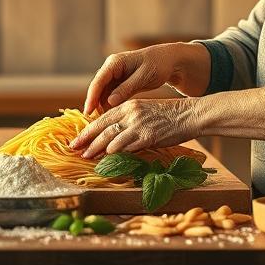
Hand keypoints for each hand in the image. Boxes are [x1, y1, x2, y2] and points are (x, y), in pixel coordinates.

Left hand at [69, 98, 201, 158]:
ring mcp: (138, 124)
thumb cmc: (169, 116)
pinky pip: (127, 146)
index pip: (101, 119)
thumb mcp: (145, 112)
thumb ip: (128, 121)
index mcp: (128, 106)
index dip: (87, 131)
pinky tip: (108, 158)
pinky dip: (116, 153)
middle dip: (86, 140)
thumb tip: (113, 136)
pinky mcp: (148, 135)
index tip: (76, 140)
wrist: (190, 114)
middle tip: (74, 150)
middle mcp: (130, 113)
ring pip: (111, 138)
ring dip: (97, 149)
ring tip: (87, 157)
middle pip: (101, 128)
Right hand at [83, 45, 183, 115]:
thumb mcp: (144, 76)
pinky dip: (110, 106)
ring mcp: (115, 75)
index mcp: (115, 62)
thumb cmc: (159, 64)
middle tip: (93, 123)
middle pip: (98, 88)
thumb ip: (127, 88)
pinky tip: (110, 118)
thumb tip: (109, 101)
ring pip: (103, 93)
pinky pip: (111, 95)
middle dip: (94, 104)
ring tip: (101, 124)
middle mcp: (111, 68)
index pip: (99, 81)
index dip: (91, 97)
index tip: (88, 112)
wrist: (169, 60)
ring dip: (101, 107)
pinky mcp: (120, 83)